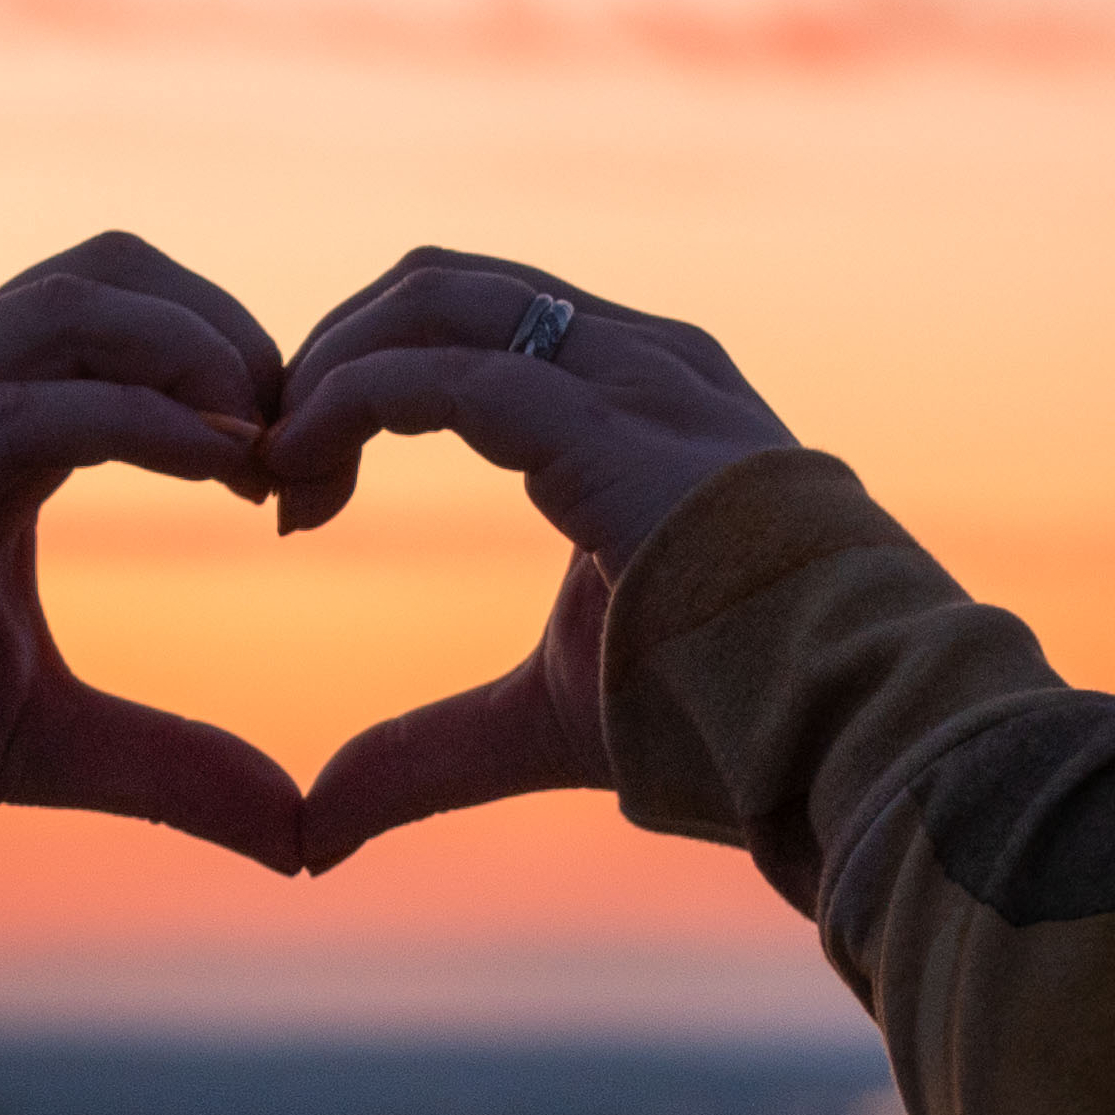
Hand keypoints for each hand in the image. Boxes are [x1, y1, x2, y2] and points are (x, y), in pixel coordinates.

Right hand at [0, 234, 302, 870]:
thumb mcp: (56, 746)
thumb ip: (176, 768)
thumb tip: (298, 837)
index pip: (131, 309)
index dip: (234, 359)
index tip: (306, 466)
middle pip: (113, 267)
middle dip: (228, 329)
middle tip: (301, 439)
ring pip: (73, 301)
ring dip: (194, 350)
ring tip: (264, 443)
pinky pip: (26, 400)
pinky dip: (138, 416)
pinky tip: (219, 467)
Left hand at [260, 251, 797, 871]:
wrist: (847, 731)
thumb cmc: (727, 716)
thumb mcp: (541, 720)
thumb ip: (429, 753)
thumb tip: (319, 829)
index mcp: (640, 394)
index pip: (472, 320)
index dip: (364, 377)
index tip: (299, 487)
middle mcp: (639, 359)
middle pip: (438, 285)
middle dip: (332, 352)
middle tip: (267, 463)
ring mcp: (631, 376)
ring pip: (431, 302)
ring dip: (327, 368)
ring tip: (275, 470)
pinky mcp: (606, 424)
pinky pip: (440, 375)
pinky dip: (348, 406)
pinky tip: (300, 481)